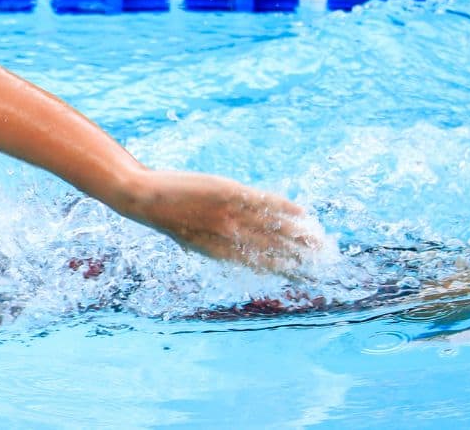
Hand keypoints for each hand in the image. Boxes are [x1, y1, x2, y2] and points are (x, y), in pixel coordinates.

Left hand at [120, 170, 327, 277]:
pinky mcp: (228, 192)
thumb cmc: (168, 220)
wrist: (144, 199)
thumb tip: (239, 252)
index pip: (261, 266)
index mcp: (221, 253)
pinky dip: (283, 208)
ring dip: (300, 235)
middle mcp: (229, 237)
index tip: (307, 277)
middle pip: (274, 250)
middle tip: (324, 261)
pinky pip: (262, 202)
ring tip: (320, 241)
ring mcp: (229, 215)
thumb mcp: (193, 240)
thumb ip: (219, 246)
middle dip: (301, 257)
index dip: (287, 271)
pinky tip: (300, 213)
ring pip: (273, 228)